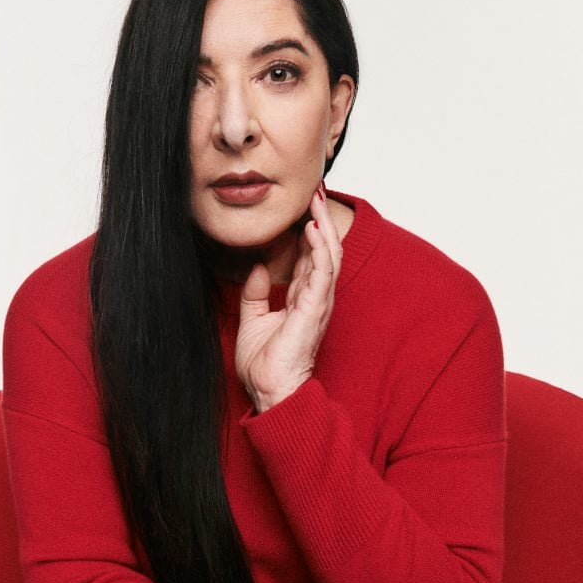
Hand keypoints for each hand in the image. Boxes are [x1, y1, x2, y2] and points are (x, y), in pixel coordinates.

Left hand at [234, 187, 343, 412]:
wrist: (270, 392)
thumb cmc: (265, 364)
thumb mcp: (254, 320)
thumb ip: (256, 294)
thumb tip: (257, 267)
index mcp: (303, 298)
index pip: (310, 255)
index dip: (308, 229)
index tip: (303, 204)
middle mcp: (316, 297)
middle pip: (324, 248)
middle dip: (320, 218)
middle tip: (315, 190)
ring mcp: (319, 302)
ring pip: (329, 254)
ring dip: (324, 224)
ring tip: (316, 198)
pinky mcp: (315, 308)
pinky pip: (323, 271)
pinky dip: (320, 247)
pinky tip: (312, 227)